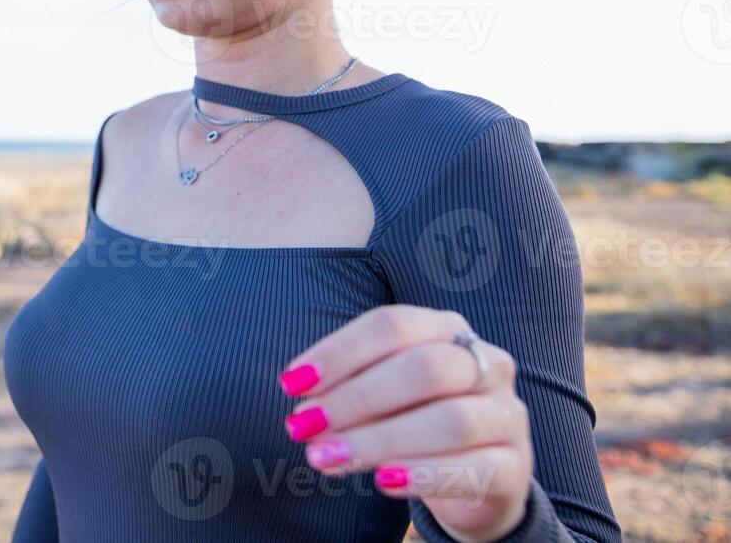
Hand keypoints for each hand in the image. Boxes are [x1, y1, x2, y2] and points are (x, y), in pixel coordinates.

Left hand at [276, 305, 532, 541]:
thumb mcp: (382, 395)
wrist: (477, 480)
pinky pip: (474, 469)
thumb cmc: (415, 420)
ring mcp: (507, 414)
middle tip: (304, 425)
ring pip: (450, 421)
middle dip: (355, 397)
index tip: (291, 384)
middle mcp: (486, 362)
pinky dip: (423, 475)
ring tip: (326, 457)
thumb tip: (302, 403)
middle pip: (423, 369)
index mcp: (447, 329)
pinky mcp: (516, 467)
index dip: (339, 352)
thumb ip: (348, 389)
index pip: (393, 325)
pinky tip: (382, 482)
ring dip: (378, 440)